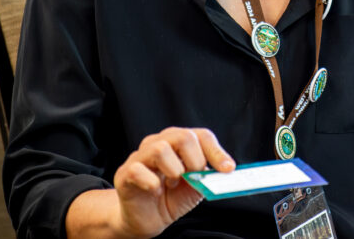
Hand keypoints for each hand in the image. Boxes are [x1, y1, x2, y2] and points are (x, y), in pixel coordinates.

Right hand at [111, 127, 235, 237]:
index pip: (201, 136)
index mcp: (179, 142)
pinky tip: (155, 190)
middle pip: (182, 136)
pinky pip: (139, 171)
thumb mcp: (196, 186)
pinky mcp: (126, 173)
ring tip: (172, 183)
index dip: (217, 152)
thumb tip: (225, 171)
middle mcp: (159, 143)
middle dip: (195, 161)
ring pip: (160, 149)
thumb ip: (208, 176)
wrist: (147, 217)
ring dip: (173, 171)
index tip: (228, 169)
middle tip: (193, 177)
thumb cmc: (171, 196)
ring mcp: (141, 156)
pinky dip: (152, 183)